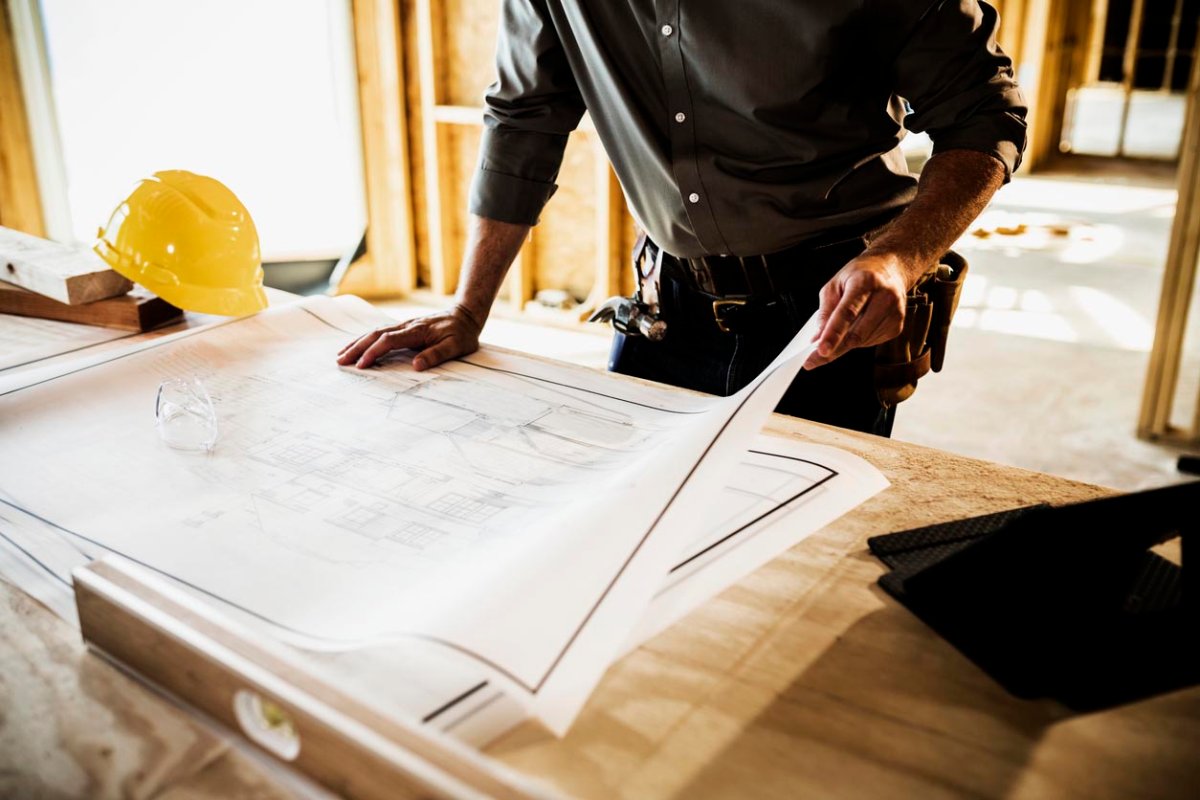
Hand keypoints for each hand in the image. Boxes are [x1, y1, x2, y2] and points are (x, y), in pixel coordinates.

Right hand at [336, 304, 483, 370]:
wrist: (466, 315)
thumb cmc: (463, 333)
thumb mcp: (456, 346)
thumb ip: (436, 355)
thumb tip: (416, 366)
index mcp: (417, 331)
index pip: (389, 341)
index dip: (374, 352)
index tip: (361, 365)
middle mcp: (407, 326)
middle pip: (375, 335)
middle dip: (357, 348)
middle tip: (340, 361)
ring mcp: (404, 325)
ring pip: (375, 332)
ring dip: (357, 343)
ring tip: (341, 355)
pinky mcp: (404, 328)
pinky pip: (380, 333)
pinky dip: (366, 339)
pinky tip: (358, 346)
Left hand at [804, 252, 911, 369]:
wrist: (890, 269)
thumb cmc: (859, 275)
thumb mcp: (835, 284)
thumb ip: (826, 310)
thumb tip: (818, 337)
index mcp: (866, 282)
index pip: (847, 313)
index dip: (833, 334)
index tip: (821, 350)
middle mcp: (885, 297)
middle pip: (856, 333)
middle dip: (833, 349)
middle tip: (812, 359)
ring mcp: (895, 313)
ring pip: (862, 342)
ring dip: (844, 342)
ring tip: (839, 329)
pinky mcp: (897, 326)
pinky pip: (870, 342)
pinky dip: (857, 340)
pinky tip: (857, 325)